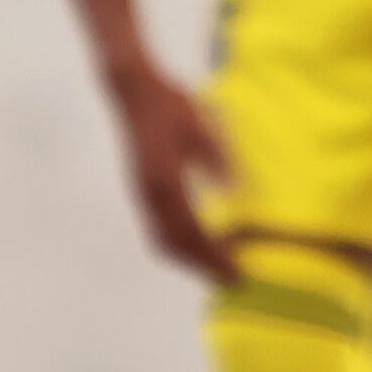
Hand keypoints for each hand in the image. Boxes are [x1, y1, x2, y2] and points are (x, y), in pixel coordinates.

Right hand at [108, 60, 239, 282]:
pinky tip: (197, 243)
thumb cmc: (172, 105)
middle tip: (231, 279)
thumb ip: (218, 159)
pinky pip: (157, 227)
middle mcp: (150, 195)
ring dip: (188, 259)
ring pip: (162, 239)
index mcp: (166, 182)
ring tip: (217, 267)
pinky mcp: (142, 189)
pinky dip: (177, 243)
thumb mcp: (203, 127)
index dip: (214, 255)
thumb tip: (235, 195)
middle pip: (174, 244)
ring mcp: (143, 194)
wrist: (135, 93)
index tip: (237, 271)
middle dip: (202, 265)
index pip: (193, 231)